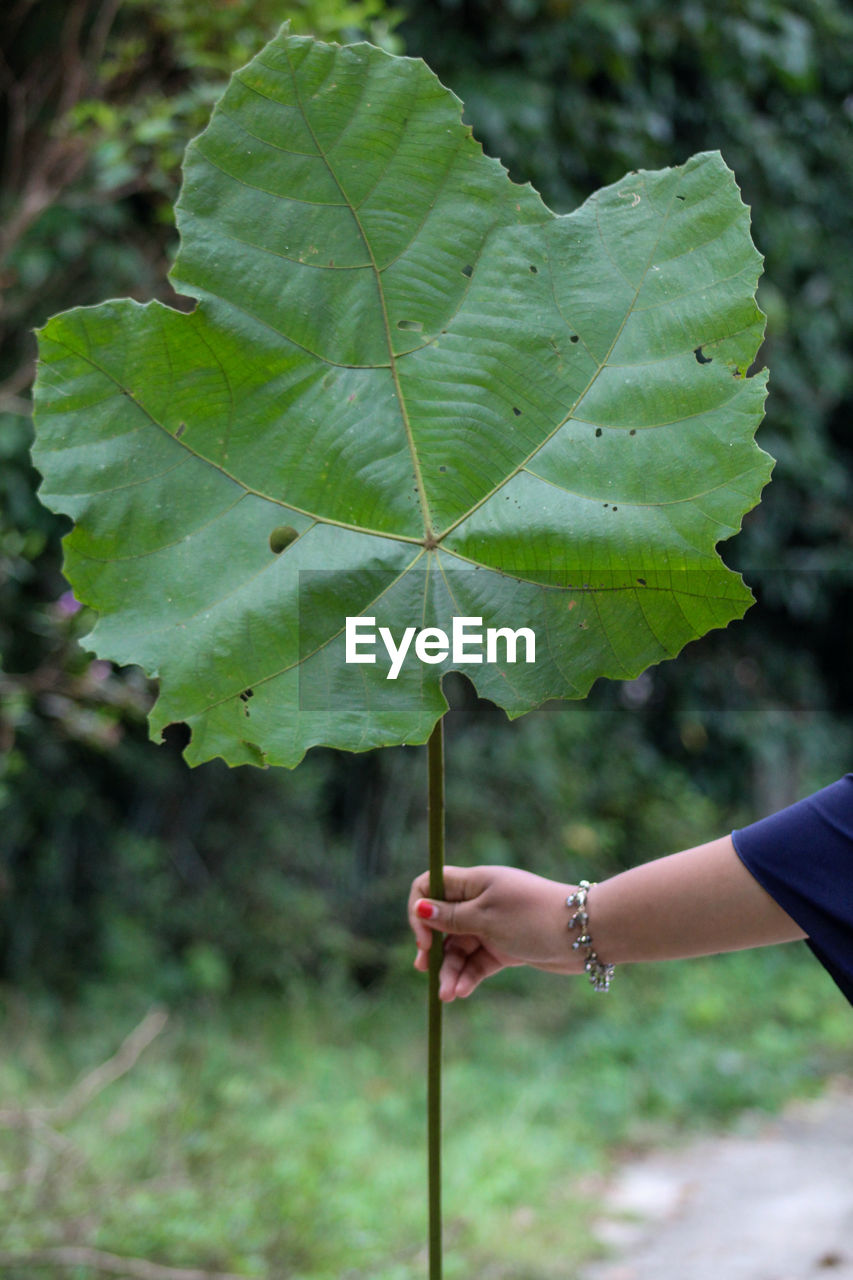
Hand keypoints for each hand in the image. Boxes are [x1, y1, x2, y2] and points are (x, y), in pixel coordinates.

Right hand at [407, 864, 578, 1000]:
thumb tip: (419, 907)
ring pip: (459, 948)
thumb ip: (450, 916)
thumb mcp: (485, 917)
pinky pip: (478, 962)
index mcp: (474, 882)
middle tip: (424, 969)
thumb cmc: (531, 917)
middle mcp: (480, 902)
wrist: (582, 935)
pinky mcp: (506, 948)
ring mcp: (493, 926)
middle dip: (432, 947)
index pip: (431, 885)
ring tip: (447, 995)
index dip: (420, 908)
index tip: (424, 935)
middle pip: (442, 922)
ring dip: (449, 970)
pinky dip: (468, 976)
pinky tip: (460, 992)